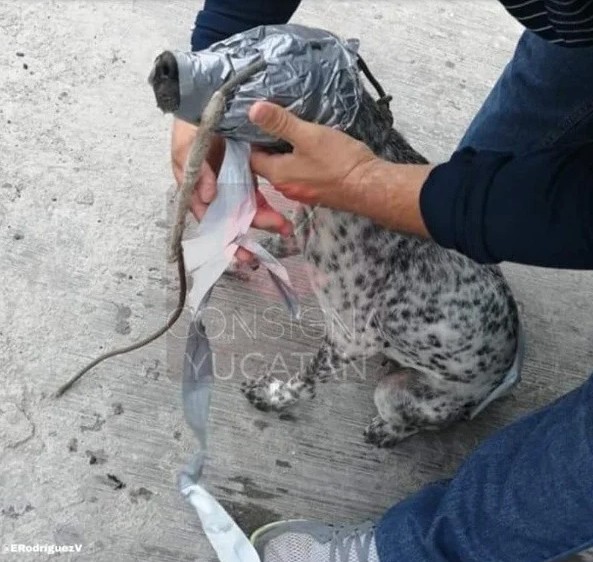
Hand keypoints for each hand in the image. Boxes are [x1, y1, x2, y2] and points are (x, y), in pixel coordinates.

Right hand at [171, 118, 292, 262]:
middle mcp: (213, 190)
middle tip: (262, 252)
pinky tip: (281, 218)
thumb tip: (207, 197)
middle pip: (230, 219)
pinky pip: (256, 193)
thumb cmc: (191, 125)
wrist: (208, 98)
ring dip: (263, 221)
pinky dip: (266, 206)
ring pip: (246, 209)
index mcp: (196, 188)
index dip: (223, 237)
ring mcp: (230, 182)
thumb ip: (196, 171)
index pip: (210, 218)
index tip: (239, 252)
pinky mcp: (246, 172)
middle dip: (245, 236)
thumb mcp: (187, 146)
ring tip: (283, 231)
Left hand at [248, 102, 431, 236]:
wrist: (370, 187)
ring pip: (287, 170)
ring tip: (296, 134)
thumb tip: (253, 110)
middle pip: (268, 165)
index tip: (259, 122)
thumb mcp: (308, 135)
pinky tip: (314, 150)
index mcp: (278, 175)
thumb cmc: (339, 162)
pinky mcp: (318, 193)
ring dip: (288, 154)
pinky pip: (303, 175)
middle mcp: (286, 188)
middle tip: (277, 124)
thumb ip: (280, 123)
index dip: (252, 139)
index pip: (252, 158)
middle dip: (270, 146)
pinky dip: (303, 162)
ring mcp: (303, 193)